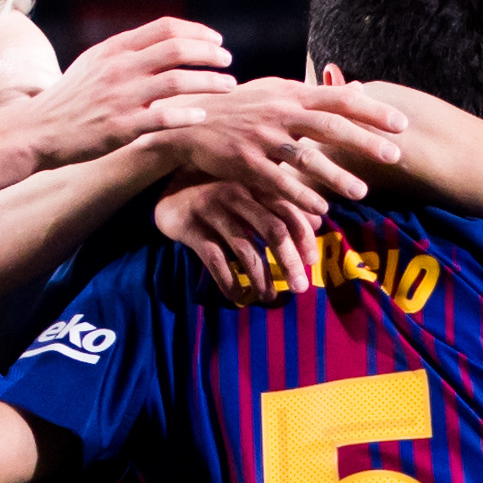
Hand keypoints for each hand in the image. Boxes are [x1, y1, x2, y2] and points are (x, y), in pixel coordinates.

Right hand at [16, 17, 238, 165]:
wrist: (39, 129)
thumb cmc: (70, 99)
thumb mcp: (94, 63)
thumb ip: (126, 52)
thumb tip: (160, 44)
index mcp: (115, 48)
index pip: (165, 28)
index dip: (197, 32)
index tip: (216, 41)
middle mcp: (120, 67)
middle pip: (178, 50)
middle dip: (210, 54)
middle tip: (228, 62)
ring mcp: (122, 97)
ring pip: (178, 82)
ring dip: (210, 83)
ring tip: (228, 87)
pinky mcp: (122, 127)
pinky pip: (164, 118)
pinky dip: (188, 115)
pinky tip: (203, 116)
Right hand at [157, 179, 325, 296]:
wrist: (167, 191)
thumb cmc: (218, 195)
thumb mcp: (250, 194)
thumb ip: (280, 206)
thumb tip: (315, 224)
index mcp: (254, 185)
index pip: (288, 211)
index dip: (303, 237)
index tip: (312, 261)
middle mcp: (237, 195)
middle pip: (273, 231)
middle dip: (289, 262)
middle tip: (300, 288)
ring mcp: (213, 212)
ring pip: (246, 249)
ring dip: (261, 278)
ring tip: (269, 297)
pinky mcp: (192, 229)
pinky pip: (216, 261)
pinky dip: (230, 282)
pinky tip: (239, 296)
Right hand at [159, 75, 404, 213]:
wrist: (189, 122)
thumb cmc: (239, 107)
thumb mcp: (275, 91)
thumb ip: (315, 93)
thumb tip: (357, 89)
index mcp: (290, 94)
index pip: (339, 99)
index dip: (371, 110)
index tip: (401, 124)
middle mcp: (279, 112)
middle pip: (329, 125)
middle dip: (363, 141)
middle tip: (395, 155)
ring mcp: (261, 139)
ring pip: (305, 157)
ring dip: (335, 175)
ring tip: (362, 192)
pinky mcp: (245, 163)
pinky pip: (278, 183)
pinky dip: (300, 195)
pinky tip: (322, 208)